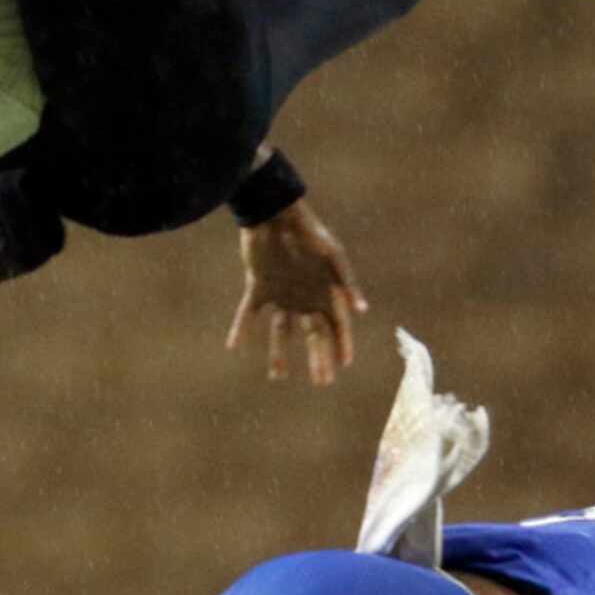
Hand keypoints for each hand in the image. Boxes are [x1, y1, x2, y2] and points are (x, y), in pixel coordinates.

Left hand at [226, 199, 367, 384]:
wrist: (274, 211)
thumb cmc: (307, 231)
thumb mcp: (332, 255)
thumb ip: (347, 282)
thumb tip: (361, 310)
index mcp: (324, 290)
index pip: (337, 324)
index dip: (342, 344)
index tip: (343, 365)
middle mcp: (305, 296)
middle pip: (313, 334)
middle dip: (318, 358)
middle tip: (322, 382)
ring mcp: (282, 293)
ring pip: (281, 330)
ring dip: (279, 353)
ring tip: (277, 377)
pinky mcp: (258, 286)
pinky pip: (249, 312)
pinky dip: (242, 328)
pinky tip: (234, 346)